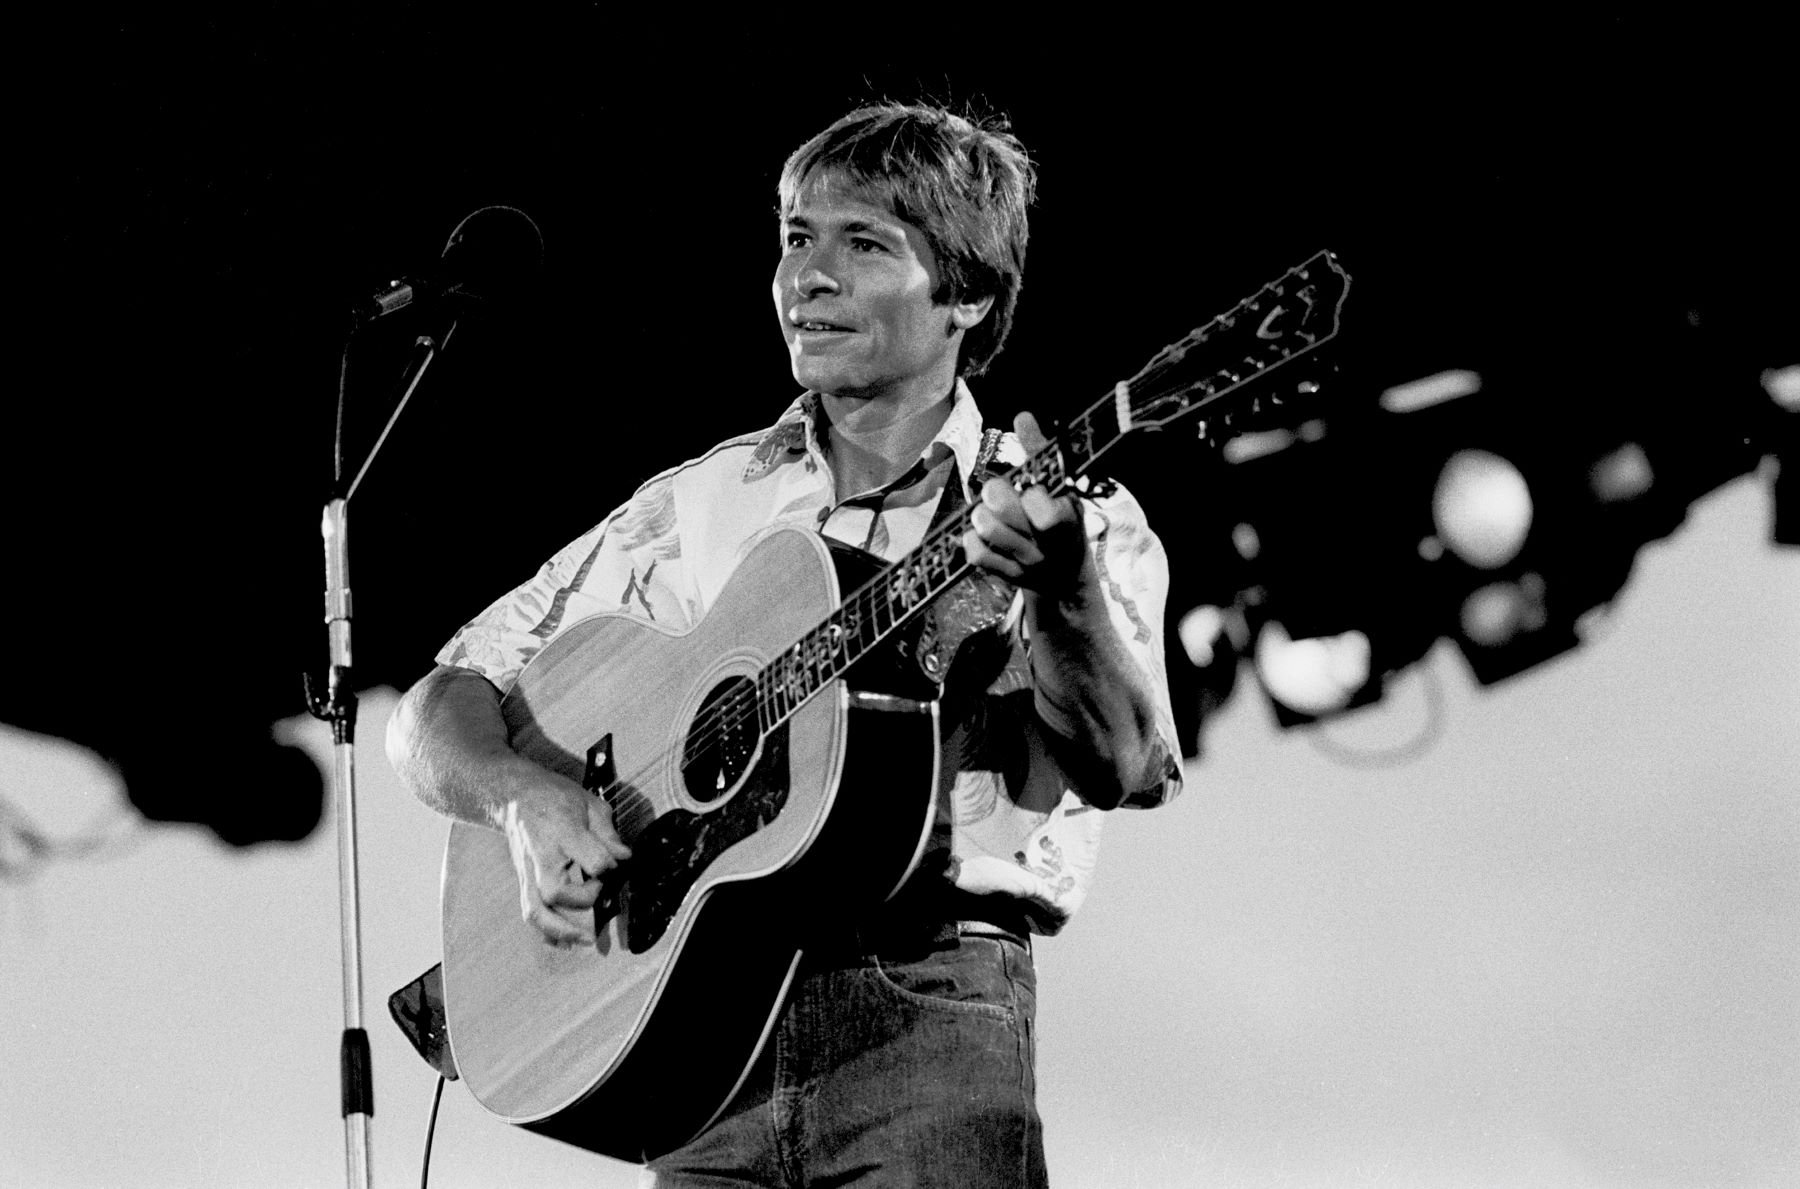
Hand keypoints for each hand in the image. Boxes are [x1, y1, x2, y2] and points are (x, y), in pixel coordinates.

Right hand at [499, 772, 631, 947]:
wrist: (514, 795)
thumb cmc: (552, 796)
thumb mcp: (589, 803)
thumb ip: (607, 833)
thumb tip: (623, 856)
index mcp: (562, 831)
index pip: (591, 859)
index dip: (609, 864)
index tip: (615, 860)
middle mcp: (541, 855)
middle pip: (556, 891)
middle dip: (583, 898)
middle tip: (598, 888)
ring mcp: (528, 871)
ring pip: (536, 910)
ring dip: (561, 931)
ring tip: (585, 940)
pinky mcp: (522, 881)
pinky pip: (529, 913)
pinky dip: (545, 932)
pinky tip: (563, 942)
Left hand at [962, 411, 1091, 598]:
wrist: (1065, 578)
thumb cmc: (1062, 523)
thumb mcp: (1062, 490)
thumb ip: (1041, 454)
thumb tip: (1022, 416)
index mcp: (1066, 522)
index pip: (1047, 515)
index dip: (1032, 497)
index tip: (1031, 490)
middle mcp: (1045, 547)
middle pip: (1007, 515)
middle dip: (996, 494)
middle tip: (996, 491)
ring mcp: (1024, 565)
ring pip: (988, 531)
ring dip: (981, 514)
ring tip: (986, 511)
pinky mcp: (1005, 576)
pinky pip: (977, 555)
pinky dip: (971, 538)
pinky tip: (978, 532)